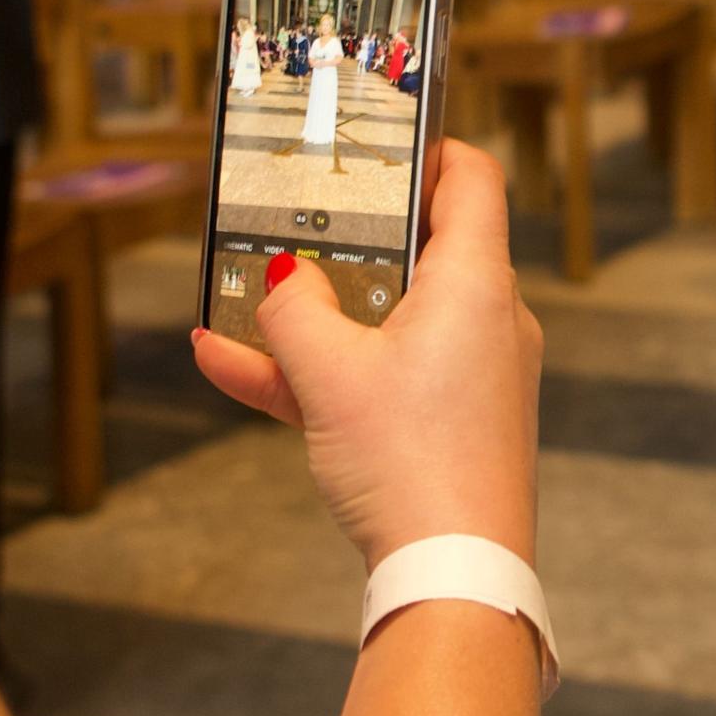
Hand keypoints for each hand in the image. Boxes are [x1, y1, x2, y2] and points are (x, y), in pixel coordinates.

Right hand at [192, 143, 542, 568]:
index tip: (376, 139)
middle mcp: (487, 322)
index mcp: (476, 284)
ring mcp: (471, 376)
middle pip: (420, 250)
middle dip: (345, 238)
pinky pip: (379, 377)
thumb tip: (284, 280)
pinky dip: (319, 371)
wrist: (453, 576)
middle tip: (291, 213)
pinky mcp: (451, 424)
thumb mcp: (328, 374)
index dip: (428, 149)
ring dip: (313, 313)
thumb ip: (293, 311)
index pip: (472, 181)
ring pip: (385, 321)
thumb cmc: (411, 463)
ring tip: (236, 299)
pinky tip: (228, 367)